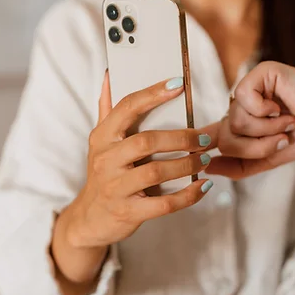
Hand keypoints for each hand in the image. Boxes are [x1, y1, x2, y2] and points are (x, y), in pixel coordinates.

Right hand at [61, 73, 215, 250]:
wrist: (89, 220)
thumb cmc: (103, 174)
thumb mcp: (100, 142)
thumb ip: (107, 109)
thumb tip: (109, 74)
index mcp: (102, 138)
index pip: (126, 108)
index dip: (152, 94)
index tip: (178, 83)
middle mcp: (105, 160)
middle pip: (146, 141)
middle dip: (180, 137)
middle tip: (204, 137)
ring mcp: (115, 188)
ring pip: (156, 172)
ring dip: (187, 165)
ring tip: (205, 159)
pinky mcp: (128, 212)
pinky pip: (163, 204)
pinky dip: (188, 195)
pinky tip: (203, 186)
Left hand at [208, 61, 294, 178]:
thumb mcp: (269, 157)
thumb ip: (239, 165)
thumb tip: (208, 167)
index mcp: (243, 124)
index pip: (214, 134)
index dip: (199, 142)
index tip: (184, 153)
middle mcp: (241, 105)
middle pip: (226, 136)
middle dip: (255, 145)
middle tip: (280, 138)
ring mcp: (248, 88)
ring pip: (235, 120)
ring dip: (265, 128)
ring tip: (286, 121)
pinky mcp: (257, 74)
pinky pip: (243, 98)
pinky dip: (264, 110)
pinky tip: (279, 106)